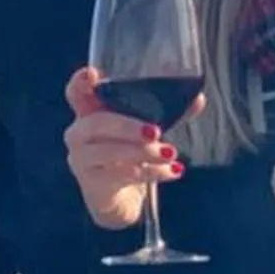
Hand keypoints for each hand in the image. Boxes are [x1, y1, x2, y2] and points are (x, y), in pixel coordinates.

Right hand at [63, 66, 198, 231]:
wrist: (118, 199)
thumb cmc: (129, 154)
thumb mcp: (145, 131)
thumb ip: (167, 113)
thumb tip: (198, 99)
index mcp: (89, 114)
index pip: (75, 93)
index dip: (79, 81)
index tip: (93, 74)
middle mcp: (79, 135)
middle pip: (96, 123)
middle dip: (126, 126)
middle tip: (155, 131)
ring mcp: (82, 161)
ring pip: (109, 152)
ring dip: (144, 152)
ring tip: (170, 153)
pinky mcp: (94, 185)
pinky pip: (123, 175)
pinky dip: (153, 172)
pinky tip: (173, 171)